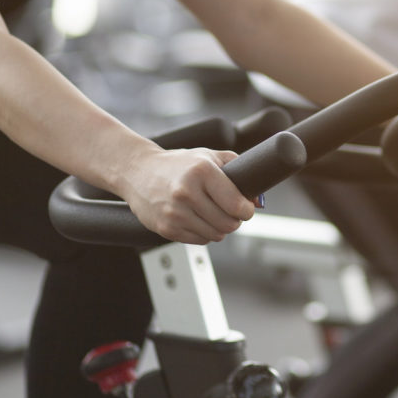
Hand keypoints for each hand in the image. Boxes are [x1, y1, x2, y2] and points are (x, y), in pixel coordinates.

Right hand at [121, 148, 255, 243]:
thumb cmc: (178, 164)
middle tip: (231, 212)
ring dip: (220, 229)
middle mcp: (187, 192)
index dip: (247, 210)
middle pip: (228, 223)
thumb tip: (258, 199)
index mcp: (202, 171)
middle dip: (235, 220)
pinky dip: (204, 233)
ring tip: (213, 214)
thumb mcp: (209, 156)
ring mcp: (175, 212)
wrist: (138, 171)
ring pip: (215, 235)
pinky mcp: (166, 228)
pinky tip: (198, 219)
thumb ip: (238, 170)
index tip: (246, 208)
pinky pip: (199, 241)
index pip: (237, 205)